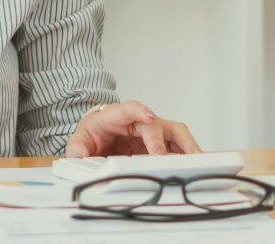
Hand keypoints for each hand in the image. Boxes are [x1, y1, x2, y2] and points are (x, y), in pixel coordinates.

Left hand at [64, 100, 200, 157]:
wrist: (98, 137)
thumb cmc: (92, 135)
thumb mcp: (79, 141)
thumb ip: (77, 148)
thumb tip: (79, 156)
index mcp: (114, 117)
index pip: (128, 109)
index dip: (139, 110)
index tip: (149, 116)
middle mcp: (137, 122)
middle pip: (155, 123)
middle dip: (160, 138)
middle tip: (162, 156)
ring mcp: (152, 132)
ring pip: (174, 132)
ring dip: (186, 145)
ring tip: (196, 160)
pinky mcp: (161, 143)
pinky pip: (178, 146)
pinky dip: (188, 154)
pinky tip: (196, 165)